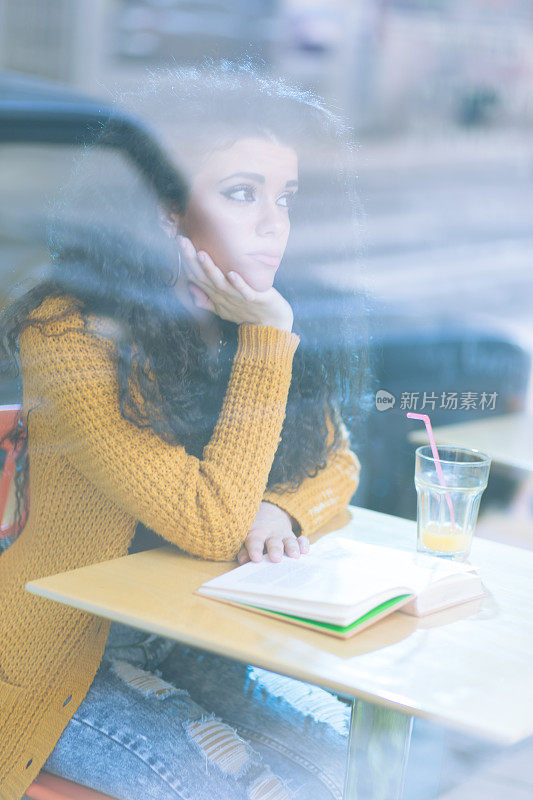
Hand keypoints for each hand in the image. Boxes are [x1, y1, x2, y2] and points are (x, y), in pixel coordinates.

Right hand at [177, 236, 293, 331]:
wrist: (270, 326)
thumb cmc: (246, 314)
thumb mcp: (223, 308)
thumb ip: (206, 300)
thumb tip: (191, 289)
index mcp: (215, 294)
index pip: (195, 275)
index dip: (186, 259)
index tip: (179, 240)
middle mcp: (223, 295)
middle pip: (203, 276)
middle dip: (191, 258)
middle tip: (182, 240)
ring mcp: (237, 298)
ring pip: (220, 283)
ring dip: (210, 269)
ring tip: (201, 253)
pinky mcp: (254, 299)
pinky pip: (245, 291)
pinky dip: (238, 284)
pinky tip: (232, 274)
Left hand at [237, 501, 309, 563]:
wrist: (269, 516)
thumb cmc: (255, 535)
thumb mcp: (246, 539)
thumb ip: (244, 551)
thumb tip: (243, 562)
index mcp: (256, 534)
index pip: (255, 541)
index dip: (255, 549)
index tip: (256, 558)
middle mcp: (271, 535)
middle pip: (273, 542)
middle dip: (275, 550)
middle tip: (276, 558)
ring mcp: (284, 536)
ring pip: (289, 541)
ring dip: (292, 548)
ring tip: (294, 556)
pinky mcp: (295, 538)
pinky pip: (302, 540)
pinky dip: (304, 544)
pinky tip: (305, 550)